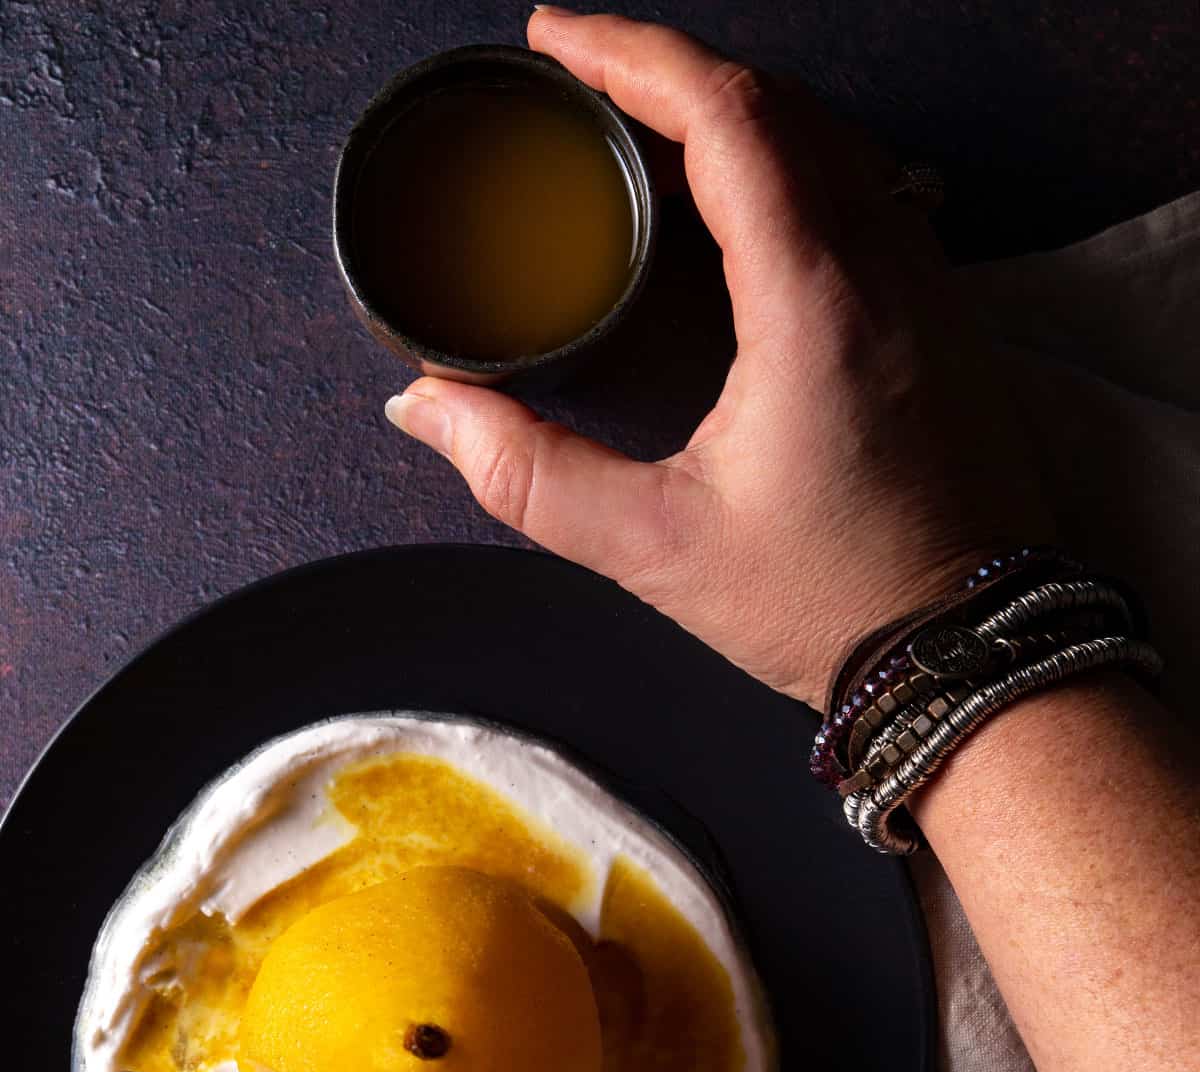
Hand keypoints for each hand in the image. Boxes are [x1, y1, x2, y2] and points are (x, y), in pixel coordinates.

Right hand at [385, 11, 1050, 710]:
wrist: (963, 656)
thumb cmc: (833, 606)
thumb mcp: (657, 549)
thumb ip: (530, 474)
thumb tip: (432, 411)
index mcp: (816, 302)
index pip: (729, 115)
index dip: (632, 56)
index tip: (556, 41)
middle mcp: (888, 271)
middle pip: (780, 106)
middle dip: (671, 75)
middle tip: (583, 89)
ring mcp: (930, 290)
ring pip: (833, 141)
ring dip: (736, 116)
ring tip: (645, 142)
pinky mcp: (946, 324)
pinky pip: (868, 192)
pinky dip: (792, 166)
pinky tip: (742, 212)